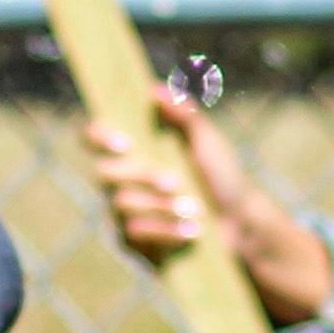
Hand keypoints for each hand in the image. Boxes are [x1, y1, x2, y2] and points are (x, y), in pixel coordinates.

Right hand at [82, 87, 333, 322]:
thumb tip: (156, 89)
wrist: (239, 224)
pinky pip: (133, 235)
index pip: (94, 138)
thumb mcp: (209, 143)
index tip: (126, 143)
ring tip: (196, 211)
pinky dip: (166, 232)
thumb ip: (185, 116)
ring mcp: (122, 213)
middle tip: (175, 182)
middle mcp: (121, 180)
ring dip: (162, 207)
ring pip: (122, 205)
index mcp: (135, 150)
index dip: (99, 137)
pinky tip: (192, 233)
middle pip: (105, 173)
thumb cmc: (224, 178)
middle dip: (142, 177)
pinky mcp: (131, 243)